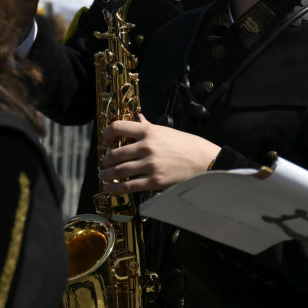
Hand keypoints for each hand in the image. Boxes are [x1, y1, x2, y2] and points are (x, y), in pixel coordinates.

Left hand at [98, 114, 218, 193]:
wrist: (204, 161)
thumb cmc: (187, 145)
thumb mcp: (166, 131)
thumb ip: (149, 127)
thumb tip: (138, 118)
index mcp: (149, 131)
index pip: (118, 127)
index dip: (107, 134)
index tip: (106, 141)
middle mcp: (146, 147)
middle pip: (115, 153)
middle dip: (106, 160)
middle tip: (104, 163)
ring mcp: (149, 165)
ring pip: (119, 171)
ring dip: (107, 174)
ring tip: (103, 176)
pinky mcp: (154, 181)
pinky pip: (129, 186)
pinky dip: (116, 188)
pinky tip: (110, 188)